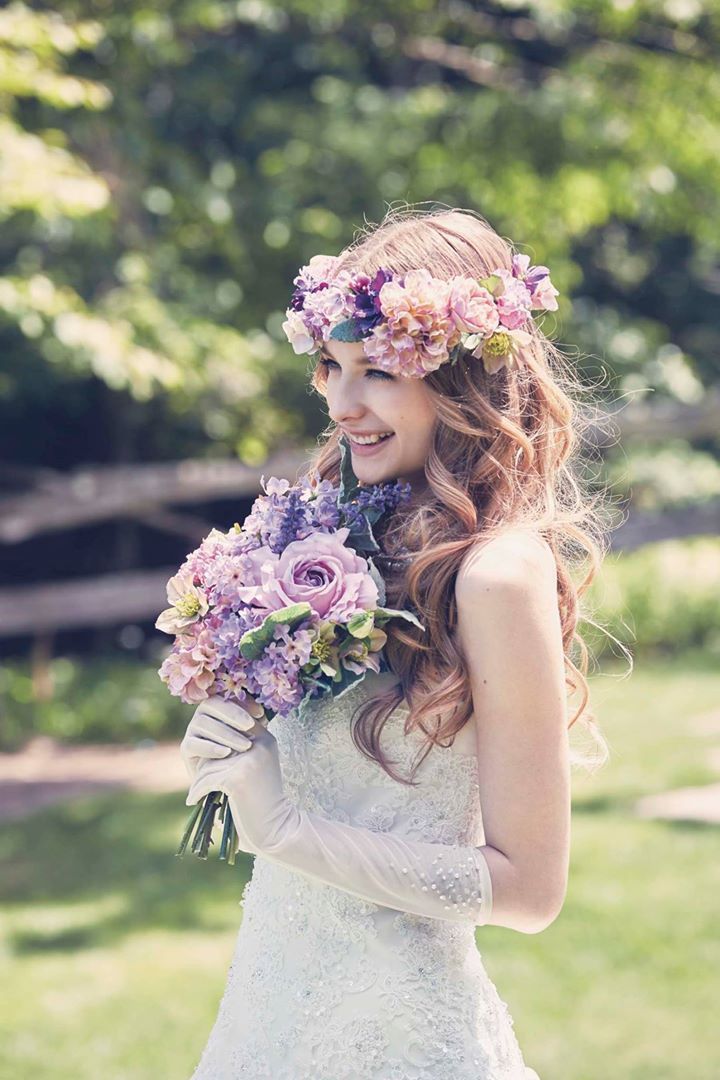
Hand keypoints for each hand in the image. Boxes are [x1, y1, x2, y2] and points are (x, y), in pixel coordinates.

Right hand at [180, 694, 262, 790]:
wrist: (224, 779)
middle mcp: (201, 714)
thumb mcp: (249, 735)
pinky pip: (194, 744)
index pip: (226, 696)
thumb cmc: (240, 751)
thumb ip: (253, 722)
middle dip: (233, 714)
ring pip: (204, 724)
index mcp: (217, 706)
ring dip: (226, 733)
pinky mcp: (186, 748)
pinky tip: (226, 753)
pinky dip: (211, 748)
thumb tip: (261, 713)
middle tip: (250, 726)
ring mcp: (191, 730)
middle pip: (212, 705)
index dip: (243, 703)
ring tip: (245, 745)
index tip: (261, 714)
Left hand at [182, 696, 295, 852]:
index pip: (230, 727)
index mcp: (265, 739)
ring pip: (209, 764)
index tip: (211, 764)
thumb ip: (238, 749)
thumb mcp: (257, 767)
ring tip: (198, 792)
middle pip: (216, 744)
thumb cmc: (264, 800)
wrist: (278, 829)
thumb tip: (205, 737)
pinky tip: (194, 800)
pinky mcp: (237, 779)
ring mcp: (248, 760)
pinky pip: (205, 780)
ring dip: (199, 780)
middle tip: (200, 780)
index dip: (216, 743)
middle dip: (205, 764)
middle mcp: (259, 745)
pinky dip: (197, 792)